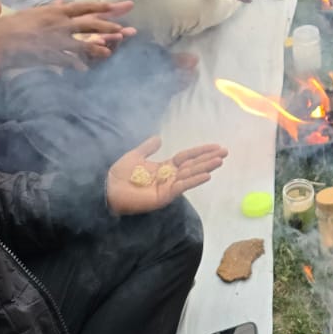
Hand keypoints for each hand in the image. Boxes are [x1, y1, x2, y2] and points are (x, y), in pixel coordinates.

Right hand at [0, 0, 136, 72]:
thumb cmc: (12, 25)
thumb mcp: (34, 12)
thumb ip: (51, 8)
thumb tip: (61, 1)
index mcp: (56, 12)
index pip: (85, 7)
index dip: (104, 7)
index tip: (119, 6)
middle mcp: (60, 24)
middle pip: (91, 25)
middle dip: (111, 26)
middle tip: (127, 29)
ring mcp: (57, 41)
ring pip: (84, 43)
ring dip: (100, 47)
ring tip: (112, 49)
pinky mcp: (51, 56)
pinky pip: (69, 61)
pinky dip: (78, 64)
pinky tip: (85, 69)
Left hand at [106, 138, 226, 215]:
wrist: (107, 189)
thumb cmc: (119, 174)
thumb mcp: (135, 156)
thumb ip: (148, 148)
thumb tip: (159, 138)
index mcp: (164, 167)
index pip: (187, 157)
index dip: (200, 152)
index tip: (215, 146)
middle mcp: (169, 176)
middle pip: (193, 165)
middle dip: (209, 158)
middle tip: (225, 152)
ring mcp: (168, 187)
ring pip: (190, 175)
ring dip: (206, 167)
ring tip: (220, 161)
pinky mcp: (164, 196)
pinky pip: (182, 186)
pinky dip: (194, 181)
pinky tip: (207, 175)